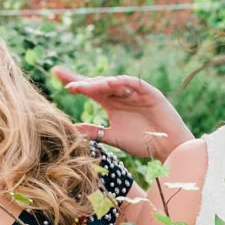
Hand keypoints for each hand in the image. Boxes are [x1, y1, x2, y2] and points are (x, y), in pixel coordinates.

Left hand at [53, 67, 191, 160]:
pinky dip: (121, 82)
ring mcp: (134, 92)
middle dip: (81, 80)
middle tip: (64, 80)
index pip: (90, 90)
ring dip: (98, 83)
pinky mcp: (148, 92)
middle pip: (98, 83)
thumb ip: (95, 132)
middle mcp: (120, 95)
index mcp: (111, 103)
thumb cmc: (143, 143)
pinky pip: (133, 83)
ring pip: (113, 82)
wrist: (167, 148)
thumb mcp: (113, 137)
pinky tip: (108, 84)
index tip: (56, 76)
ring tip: (83, 86)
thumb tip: (72, 131)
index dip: (74, 83)